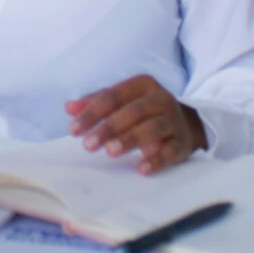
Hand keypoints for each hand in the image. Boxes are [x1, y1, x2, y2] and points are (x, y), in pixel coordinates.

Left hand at [65, 75, 207, 174]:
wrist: (184, 124)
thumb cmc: (143, 111)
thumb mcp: (122, 101)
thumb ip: (95, 103)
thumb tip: (69, 108)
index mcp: (142, 85)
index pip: (113, 96)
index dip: (91, 112)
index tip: (73, 131)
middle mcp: (161, 99)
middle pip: (133, 111)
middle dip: (109, 127)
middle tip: (88, 145)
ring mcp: (174, 120)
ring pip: (153, 128)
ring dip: (130, 139)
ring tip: (110, 151)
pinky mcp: (182, 143)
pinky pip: (170, 151)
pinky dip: (157, 160)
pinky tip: (141, 168)